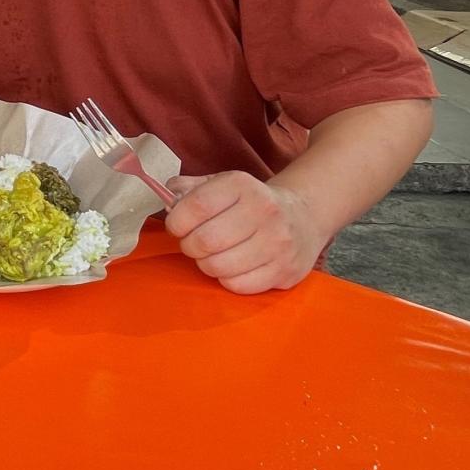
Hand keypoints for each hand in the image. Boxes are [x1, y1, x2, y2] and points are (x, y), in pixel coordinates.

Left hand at [164, 170, 325, 294]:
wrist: (302, 217)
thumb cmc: (250, 202)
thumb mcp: (221, 184)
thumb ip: (188, 187)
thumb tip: (167, 195)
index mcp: (243, 185)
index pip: (196, 205)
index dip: (176, 220)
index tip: (175, 225)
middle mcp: (264, 211)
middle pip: (205, 240)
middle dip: (189, 245)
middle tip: (193, 242)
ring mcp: (278, 243)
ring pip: (218, 266)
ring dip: (205, 264)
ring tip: (212, 254)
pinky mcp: (285, 270)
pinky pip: (238, 285)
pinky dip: (226, 279)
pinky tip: (231, 266)